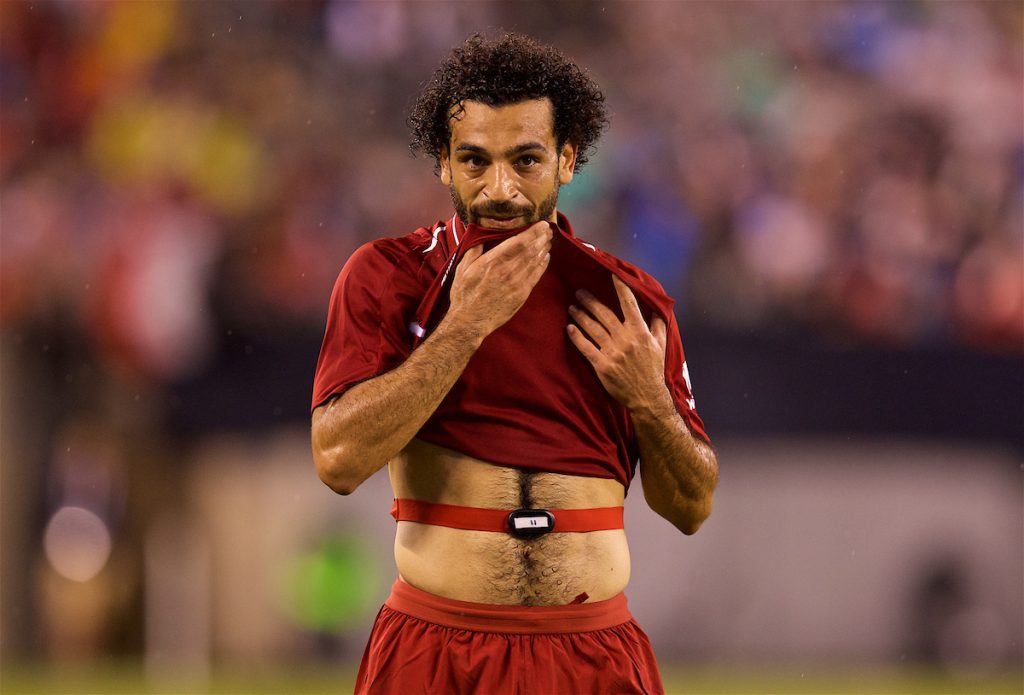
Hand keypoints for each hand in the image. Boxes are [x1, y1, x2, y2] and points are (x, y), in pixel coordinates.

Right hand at [447, 221, 552, 340]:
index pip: (519, 242)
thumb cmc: (464, 294)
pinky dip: (542, 265)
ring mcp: (517, 283)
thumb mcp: (463, 268)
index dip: (533, 232)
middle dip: (542, 238)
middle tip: (548, 229)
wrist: (471, 321)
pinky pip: (536, 276)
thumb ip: (474, 249)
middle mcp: (507, 271)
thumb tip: (481, 233)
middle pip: (531, 250)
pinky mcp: (522, 294)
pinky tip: (546, 257)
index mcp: (492, 261)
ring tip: (548, 240)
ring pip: (535, 261)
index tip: (541, 224)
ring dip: (544, 249)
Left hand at [567, 275, 670, 413]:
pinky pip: (586, 347)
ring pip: (593, 328)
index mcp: (640, 332)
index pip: (629, 305)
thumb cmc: (653, 370)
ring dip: (581, 316)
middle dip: (590, 301)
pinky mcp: (602, 366)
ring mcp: (613, 352)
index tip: (612, 275)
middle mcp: (626, 340)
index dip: (620, 288)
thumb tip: (659, 308)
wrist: (647, 397)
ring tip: (572, 307)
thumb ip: (658, 325)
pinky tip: (569, 328)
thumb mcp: (661, 345)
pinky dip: (577, 337)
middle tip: (579, 291)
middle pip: (604, 314)